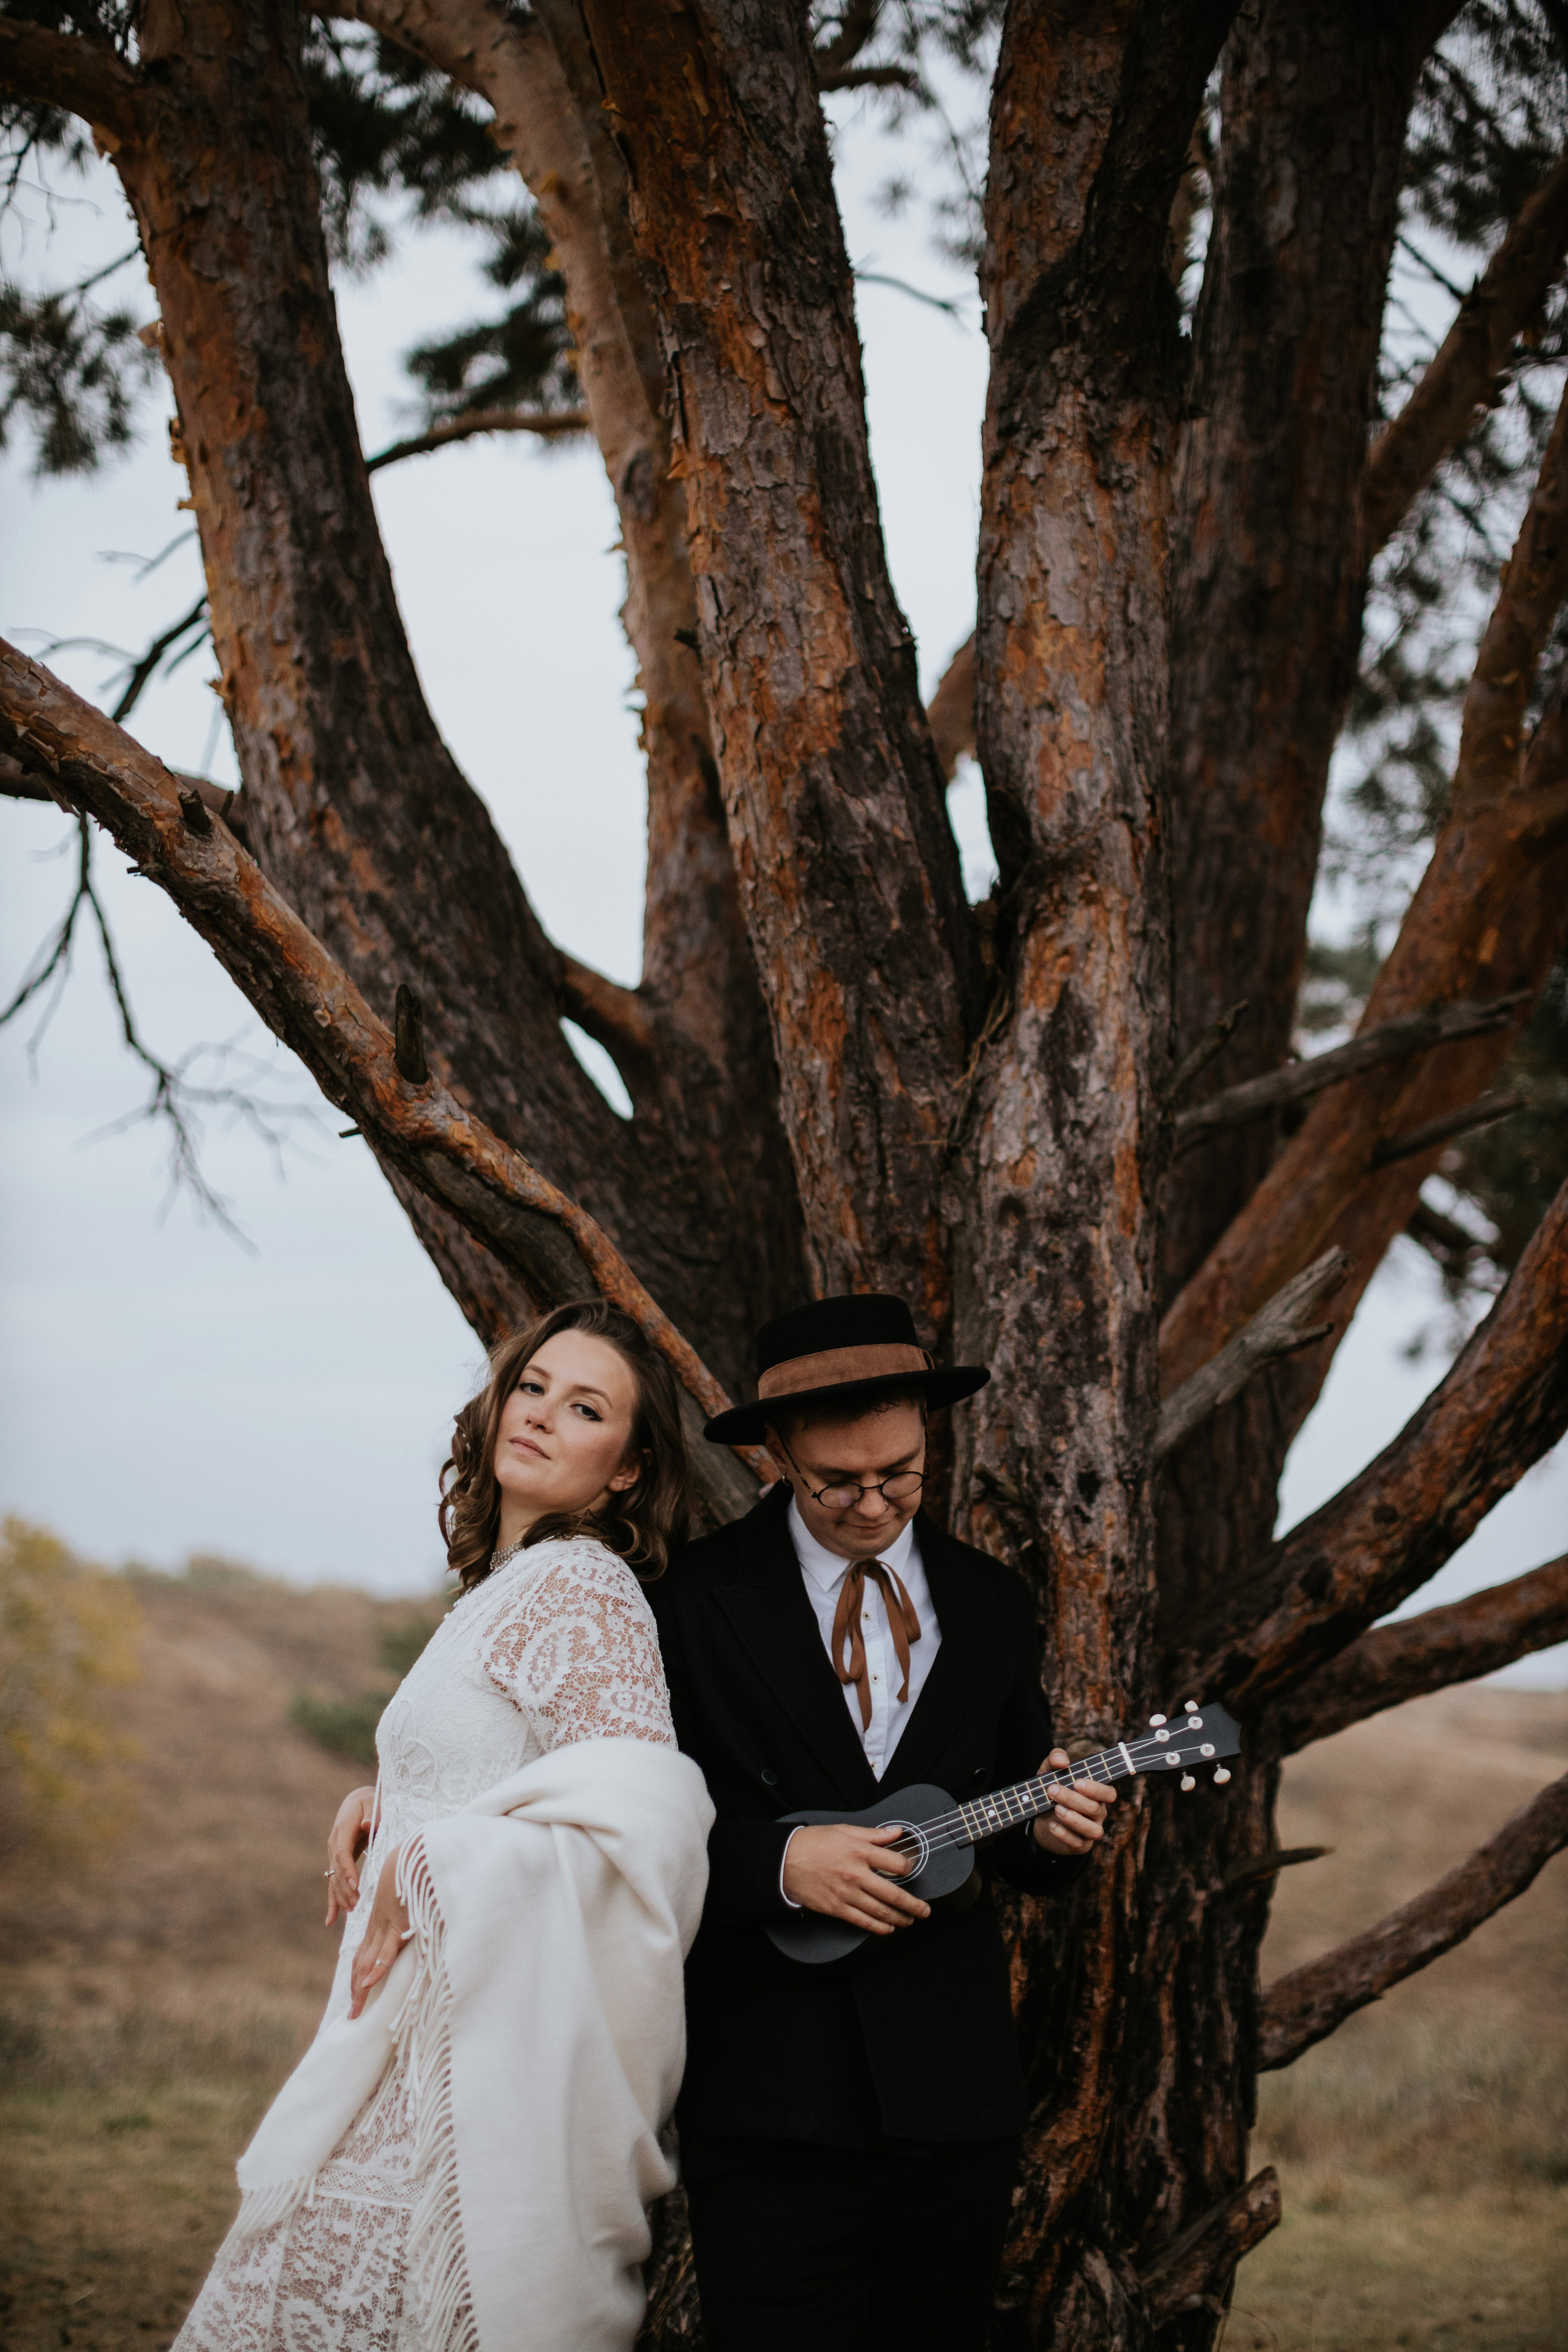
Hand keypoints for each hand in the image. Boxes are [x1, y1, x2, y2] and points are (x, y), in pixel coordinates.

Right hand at [324, 1784, 376, 1925]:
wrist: (359, 1801)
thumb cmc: (371, 1802)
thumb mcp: (373, 1803)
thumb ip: (372, 1814)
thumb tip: (366, 1825)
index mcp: (343, 1828)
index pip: (342, 1853)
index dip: (347, 1871)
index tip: (355, 1886)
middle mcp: (334, 1842)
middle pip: (337, 1870)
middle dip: (345, 1890)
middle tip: (357, 1906)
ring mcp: (333, 1853)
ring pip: (333, 1879)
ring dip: (340, 1897)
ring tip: (350, 1912)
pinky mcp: (336, 1862)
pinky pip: (332, 1883)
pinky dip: (332, 1901)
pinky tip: (331, 1920)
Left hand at [348, 1842, 410, 2018]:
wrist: (413, 1850)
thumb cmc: (413, 1872)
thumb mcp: (407, 1897)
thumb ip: (407, 1913)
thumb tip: (414, 1925)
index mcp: (379, 1922)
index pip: (363, 1954)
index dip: (358, 1976)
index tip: (356, 1995)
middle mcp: (378, 1927)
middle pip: (360, 1964)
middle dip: (356, 1991)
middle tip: (352, 2016)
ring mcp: (386, 1926)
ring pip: (369, 1962)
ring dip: (361, 1989)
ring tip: (355, 2012)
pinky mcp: (398, 1922)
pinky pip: (386, 1949)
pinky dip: (377, 1967)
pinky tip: (369, 1983)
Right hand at [782, 1822, 930, 1935]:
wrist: (784, 1861)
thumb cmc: (813, 1843)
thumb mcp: (844, 1830)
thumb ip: (873, 1834)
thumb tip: (897, 1832)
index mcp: (860, 1851)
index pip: (896, 1863)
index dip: (908, 1866)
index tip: (909, 1869)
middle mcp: (856, 1874)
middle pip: (894, 1894)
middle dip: (914, 1905)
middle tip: (925, 1910)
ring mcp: (847, 1894)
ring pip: (881, 1912)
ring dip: (900, 1919)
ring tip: (910, 1921)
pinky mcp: (837, 1908)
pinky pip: (863, 1922)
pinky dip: (879, 1928)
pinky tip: (887, 1929)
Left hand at [1032, 1749, 1116, 1854]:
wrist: (1040, 1818)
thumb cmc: (1052, 1789)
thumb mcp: (1049, 1771)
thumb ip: (1055, 1759)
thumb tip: (1062, 1761)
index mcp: (1096, 1794)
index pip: (1109, 1793)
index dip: (1097, 1789)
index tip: (1077, 1782)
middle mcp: (1098, 1813)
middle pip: (1095, 1809)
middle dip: (1072, 1799)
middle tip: (1052, 1790)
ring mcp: (1090, 1830)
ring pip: (1093, 1830)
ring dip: (1073, 1818)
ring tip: (1056, 1808)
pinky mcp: (1080, 1846)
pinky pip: (1079, 1844)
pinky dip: (1064, 1834)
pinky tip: (1052, 1824)